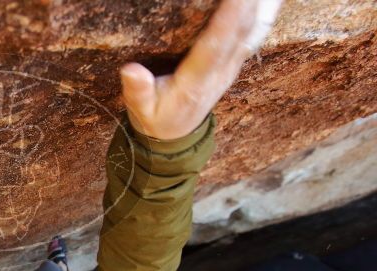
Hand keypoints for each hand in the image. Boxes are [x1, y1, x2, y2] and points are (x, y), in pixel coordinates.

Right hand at [121, 0, 281, 139]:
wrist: (175, 135)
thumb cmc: (156, 118)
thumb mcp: (140, 111)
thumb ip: (137, 92)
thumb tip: (130, 70)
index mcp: (195, 83)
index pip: (214, 48)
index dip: (226, 22)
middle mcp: (219, 73)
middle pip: (240, 34)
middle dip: (247, 6)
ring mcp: (231, 67)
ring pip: (252, 32)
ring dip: (261, 8)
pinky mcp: (234, 62)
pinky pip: (253, 34)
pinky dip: (263, 14)